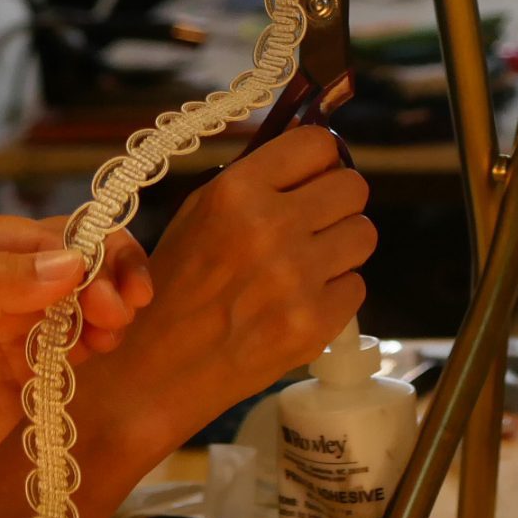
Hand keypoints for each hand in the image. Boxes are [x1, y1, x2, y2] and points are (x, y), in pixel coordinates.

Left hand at [0, 217, 152, 507]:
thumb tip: (73, 261)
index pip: (42, 235)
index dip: (84, 253)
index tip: (104, 287)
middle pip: (73, 259)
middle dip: (107, 275)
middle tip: (127, 306)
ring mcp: (12, 323)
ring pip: (81, 299)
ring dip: (108, 308)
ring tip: (114, 332)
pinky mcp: (24, 367)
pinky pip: (73, 343)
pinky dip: (96, 341)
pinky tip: (103, 348)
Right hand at [75, 128, 374, 452]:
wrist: (153, 372)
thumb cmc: (176, 287)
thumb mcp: (199, 213)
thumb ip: (259, 181)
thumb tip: (318, 155)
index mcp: (236, 192)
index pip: (319, 144)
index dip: (321, 160)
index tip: (314, 177)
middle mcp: (269, 228)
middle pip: (353, 188)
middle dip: (336, 203)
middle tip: (313, 224)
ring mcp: (295, 278)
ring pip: (364, 234)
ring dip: (340, 247)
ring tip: (304, 265)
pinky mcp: (314, 323)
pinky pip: (357, 286)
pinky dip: (334, 294)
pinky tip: (298, 303)